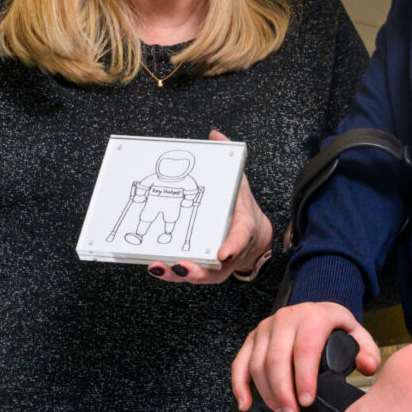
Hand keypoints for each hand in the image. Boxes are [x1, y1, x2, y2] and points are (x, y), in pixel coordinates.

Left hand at [146, 129, 271, 283]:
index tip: (223, 252)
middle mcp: (231, 251)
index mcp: (243, 228)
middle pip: (216, 268)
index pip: (240, 238)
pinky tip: (156, 266)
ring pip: (201, 275)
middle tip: (181, 265)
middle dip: (197, 269)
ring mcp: (218, 264)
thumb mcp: (240, 183)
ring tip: (159, 266)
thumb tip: (216, 135)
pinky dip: (173, 272)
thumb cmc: (242, 209)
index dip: (232, 246)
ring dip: (179, 273)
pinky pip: (190, 273)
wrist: (255, 235)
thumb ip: (229, 160)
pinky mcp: (206, 268)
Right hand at [231, 302, 379, 411]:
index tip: (307, 401)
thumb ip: (367, 350)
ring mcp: (267, 327)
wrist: (314, 310)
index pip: (305, 349)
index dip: (304, 378)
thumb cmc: (332, 325)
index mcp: (313, 316)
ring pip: (258, 363)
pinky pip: (240, 361)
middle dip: (283, 391)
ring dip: (266, 393)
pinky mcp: (253, 337)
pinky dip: (239, 384)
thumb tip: (367, 366)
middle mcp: (286, 318)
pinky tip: (246, 402)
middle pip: (277, 359)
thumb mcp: (356, 333)